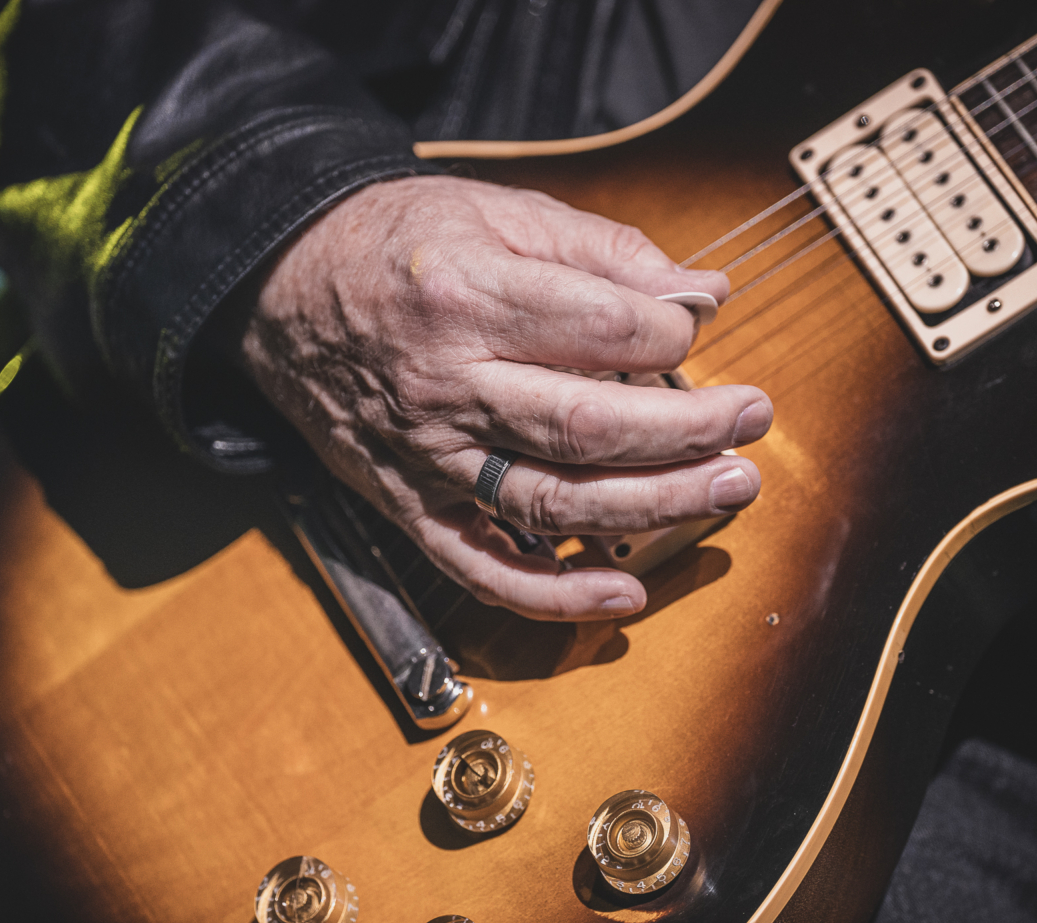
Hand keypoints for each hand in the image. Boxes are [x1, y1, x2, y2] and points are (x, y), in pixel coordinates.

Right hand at [240, 175, 771, 620]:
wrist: (282, 288)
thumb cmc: (399, 245)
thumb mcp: (497, 211)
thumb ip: (605, 253)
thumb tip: (705, 293)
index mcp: (468, 294)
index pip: (603, 330)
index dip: (672, 335)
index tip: (697, 328)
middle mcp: (446, 383)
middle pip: (590, 427)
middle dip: (691, 430)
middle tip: (754, 419)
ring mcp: (427, 456)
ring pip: (553, 501)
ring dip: (655, 506)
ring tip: (730, 488)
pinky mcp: (410, 505)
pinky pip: (481, 568)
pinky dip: (554, 596)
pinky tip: (622, 595)